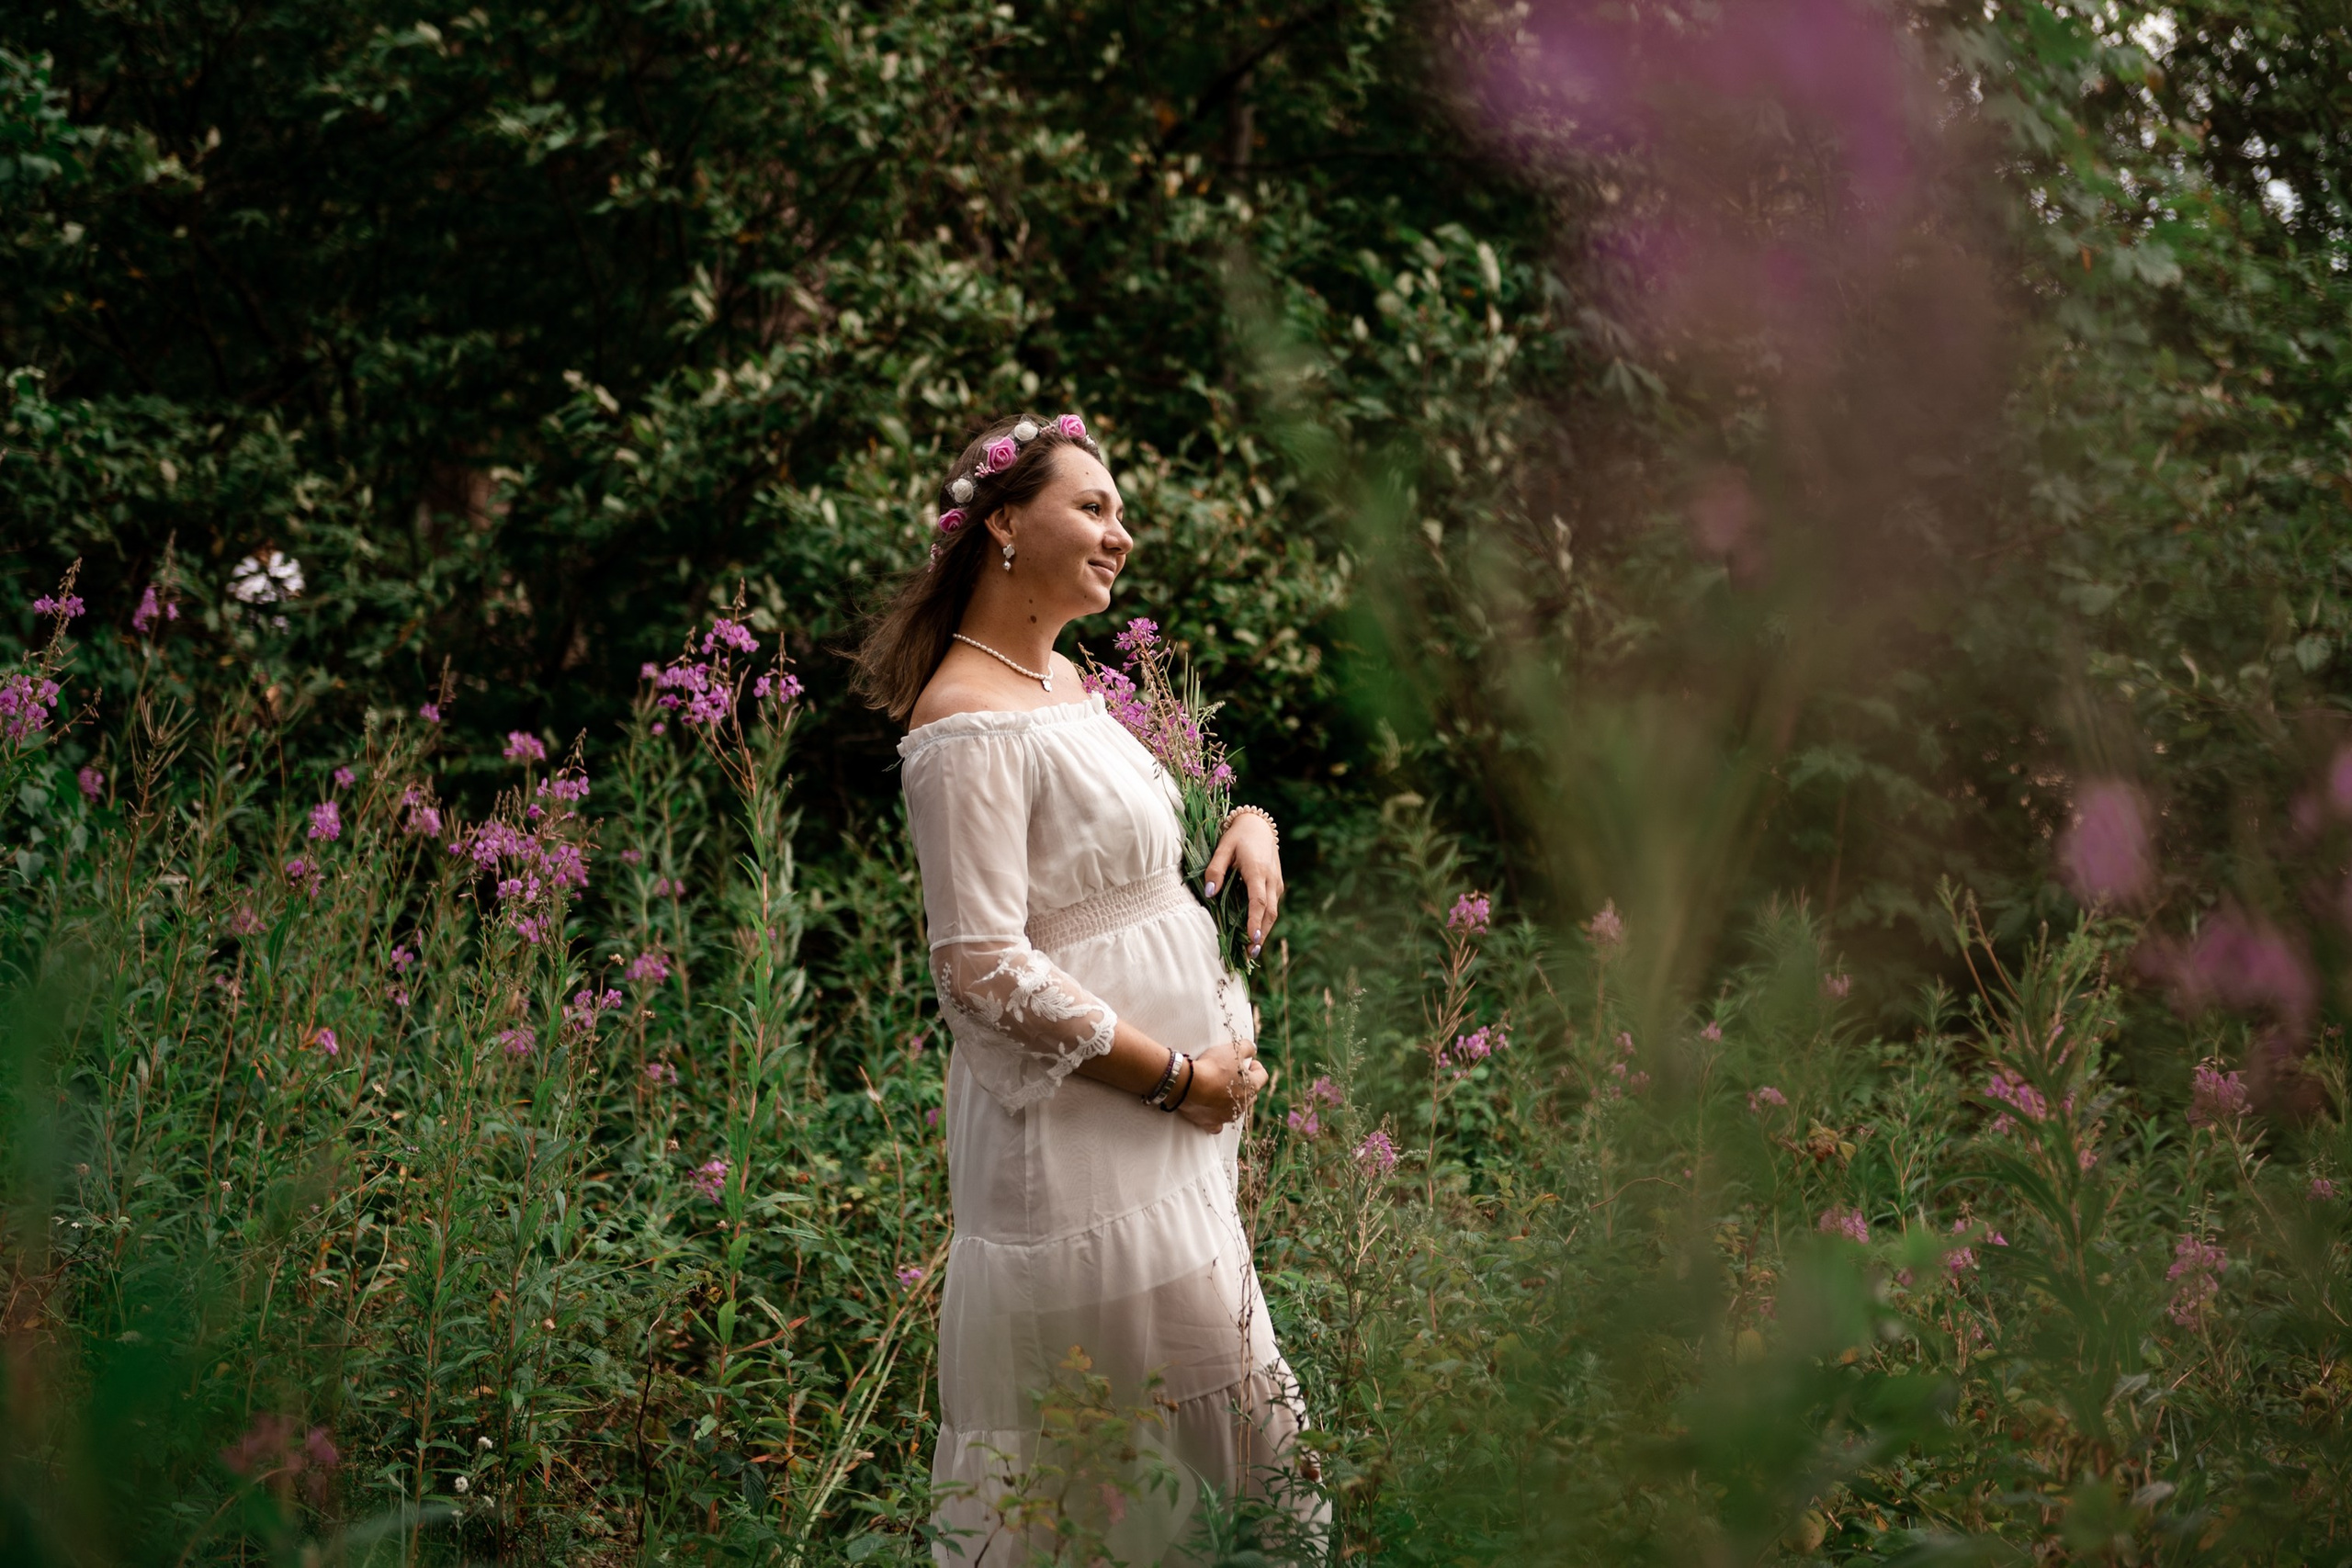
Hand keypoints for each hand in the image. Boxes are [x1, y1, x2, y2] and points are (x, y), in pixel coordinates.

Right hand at [1178, 1038, 1264, 1131]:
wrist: (1189, 1084)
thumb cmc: (1213, 1066)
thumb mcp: (1233, 1049)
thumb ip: (1247, 1047)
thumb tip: (1253, 1049)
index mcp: (1251, 1086)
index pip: (1262, 1076)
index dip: (1256, 1067)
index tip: (1247, 1062)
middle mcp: (1243, 1104)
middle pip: (1250, 1094)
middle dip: (1245, 1085)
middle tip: (1231, 1074)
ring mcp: (1228, 1116)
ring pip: (1236, 1110)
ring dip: (1231, 1100)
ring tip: (1219, 1089)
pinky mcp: (1212, 1123)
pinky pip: (1218, 1124)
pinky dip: (1216, 1118)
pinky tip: (1212, 1111)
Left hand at [1203, 812, 1282, 961]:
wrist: (1259, 825)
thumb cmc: (1238, 836)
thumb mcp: (1223, 848)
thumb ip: (1215, 870)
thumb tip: (1210, 893)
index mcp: (1258, 871)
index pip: (1258, 901)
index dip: (1255, 921)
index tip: (1252, 938)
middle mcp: (1271, 879)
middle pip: (1269, 912)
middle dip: (1261, 934)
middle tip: (1250, 954)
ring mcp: (1277, 883)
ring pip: (1273, 912)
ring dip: (1264, 931)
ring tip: (1252, 950)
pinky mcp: (1277, 885)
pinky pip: (1272, 906)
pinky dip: (1265, 921)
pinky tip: (1255, 933)